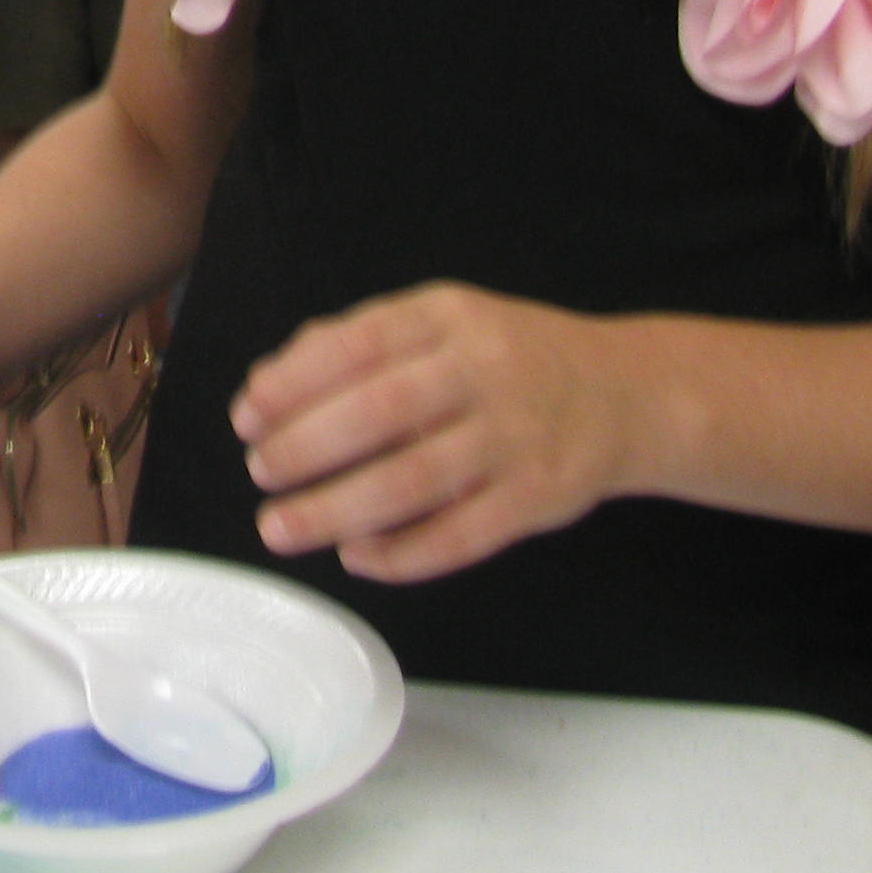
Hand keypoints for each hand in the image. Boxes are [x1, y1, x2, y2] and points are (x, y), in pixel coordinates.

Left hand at [233, 282, 638, 582]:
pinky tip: (356, 555)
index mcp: (448, 317)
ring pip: (414, 481)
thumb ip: (357, 342)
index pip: (358, 344)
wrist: (624, 392)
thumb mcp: (440, 322)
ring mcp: (514, 437)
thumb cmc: (507, 357)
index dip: (294, 381)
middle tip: (259, 472)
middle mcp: (483, 371)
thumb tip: (268, 384)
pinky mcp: (537, 498)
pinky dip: (401, 552)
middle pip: (380, 411)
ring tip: (281, 527)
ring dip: (336, 509)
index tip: (247, 415)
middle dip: (306, 447)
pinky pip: (460, 534)